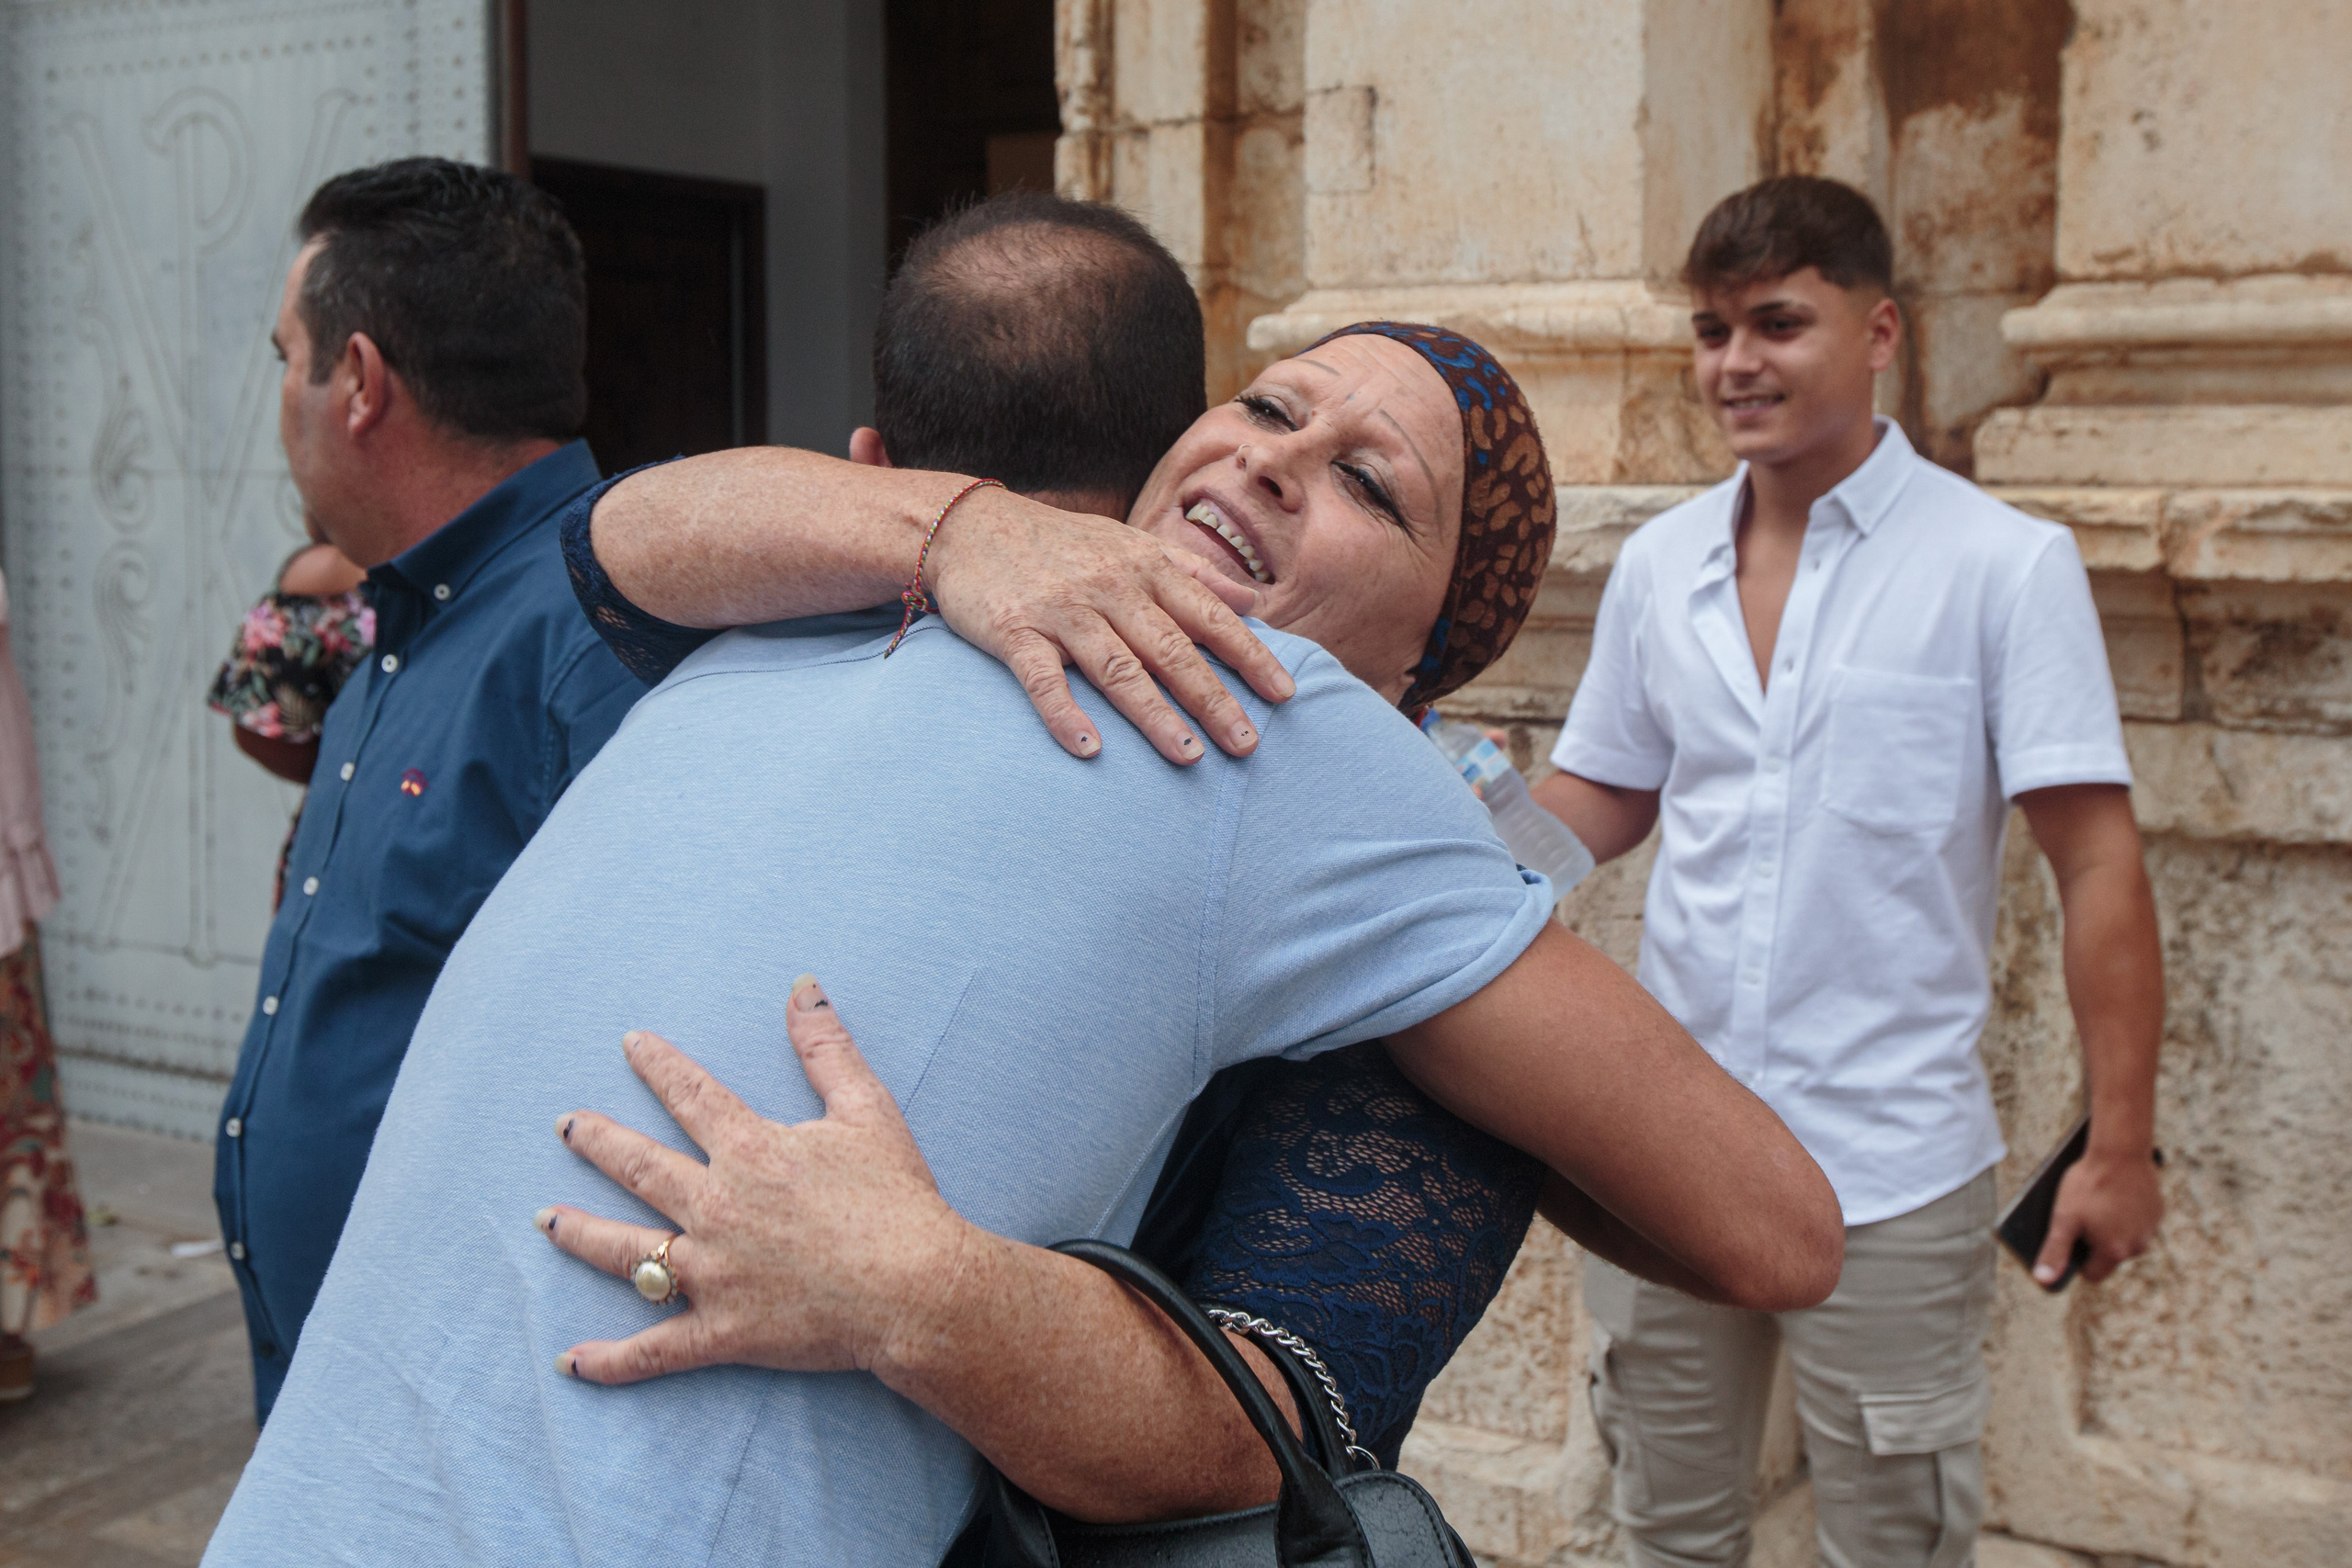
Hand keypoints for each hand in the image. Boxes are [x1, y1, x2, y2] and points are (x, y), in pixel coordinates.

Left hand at [538, 977, 974, 1382]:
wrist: (917, 1288)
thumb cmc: (897, 1200)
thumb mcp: (867, 1109)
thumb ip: (827, 1046)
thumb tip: (801, 986)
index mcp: (749, 1151)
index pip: (689, 1095)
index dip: (657, 1065)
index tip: (630, 1043)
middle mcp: (716, 1207)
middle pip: (638, 1168)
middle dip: (596, 1142)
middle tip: (566, 1126)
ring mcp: (712, 1273)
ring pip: (627, 1252)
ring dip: (580, 1234)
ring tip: (547, 1220)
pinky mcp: (721, 1331)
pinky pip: (653, 1349)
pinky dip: (610, 1360)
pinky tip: (570, 1361)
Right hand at [925, 487, 1295, 765]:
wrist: (968, 525)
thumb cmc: (1061, 543)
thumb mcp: (1131, 543)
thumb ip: (1193, 573)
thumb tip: (1253, 602)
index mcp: (1144, 568)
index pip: (1209, 616)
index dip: (1249, 655)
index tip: (1283, 694)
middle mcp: (1110, 588)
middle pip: (1171, 650)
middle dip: (1213, 698)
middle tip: (1248, 744)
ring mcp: (1061, 611)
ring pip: (1117, 668)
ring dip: (1155, 715)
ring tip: (1189, 757)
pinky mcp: (1013, 631)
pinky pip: (1042, 678)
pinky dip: (1065, 714)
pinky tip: (1089, 749)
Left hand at [2035, 1147, 2163, 1285]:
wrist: (2121, 1151)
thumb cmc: (2089, 1185)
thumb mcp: (2064, 1218)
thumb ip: (2055, 1251)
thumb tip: (2043, 1281)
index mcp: (2114, 1252)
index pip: (2093, 1274)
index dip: (2077, 1260)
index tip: (2069, 1242)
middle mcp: (2138, 1246)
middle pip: (2109, 1256)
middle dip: (2094, 1241)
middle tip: (2081, 1216)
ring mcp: (2151, 1229)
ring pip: (2124, 1238)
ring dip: (2111, 1227)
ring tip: (2096, 1203)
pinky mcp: (2157, 1212)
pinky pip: (2137, 1221)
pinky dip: (2125, 1213)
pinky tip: (2112, 1195)